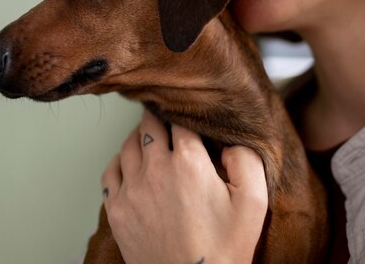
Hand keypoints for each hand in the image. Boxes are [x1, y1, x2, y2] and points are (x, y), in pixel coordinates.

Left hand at [101, 110, 267, 263]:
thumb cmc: (223, 249)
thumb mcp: (254, 202)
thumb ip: (247, 161)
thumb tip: (229, 141)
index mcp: (189, 162)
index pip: (181, 120)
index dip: (186, 115)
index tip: (188, 117)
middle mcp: (155, 169)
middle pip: (149, 124)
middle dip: (159, 118)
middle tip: (167, 120)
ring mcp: (132, 189)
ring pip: (127, 144)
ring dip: (139, 137)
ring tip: (149, 139)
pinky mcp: (117, 209)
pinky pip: (110, 171)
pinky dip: (119, 162)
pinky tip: (129, 165)